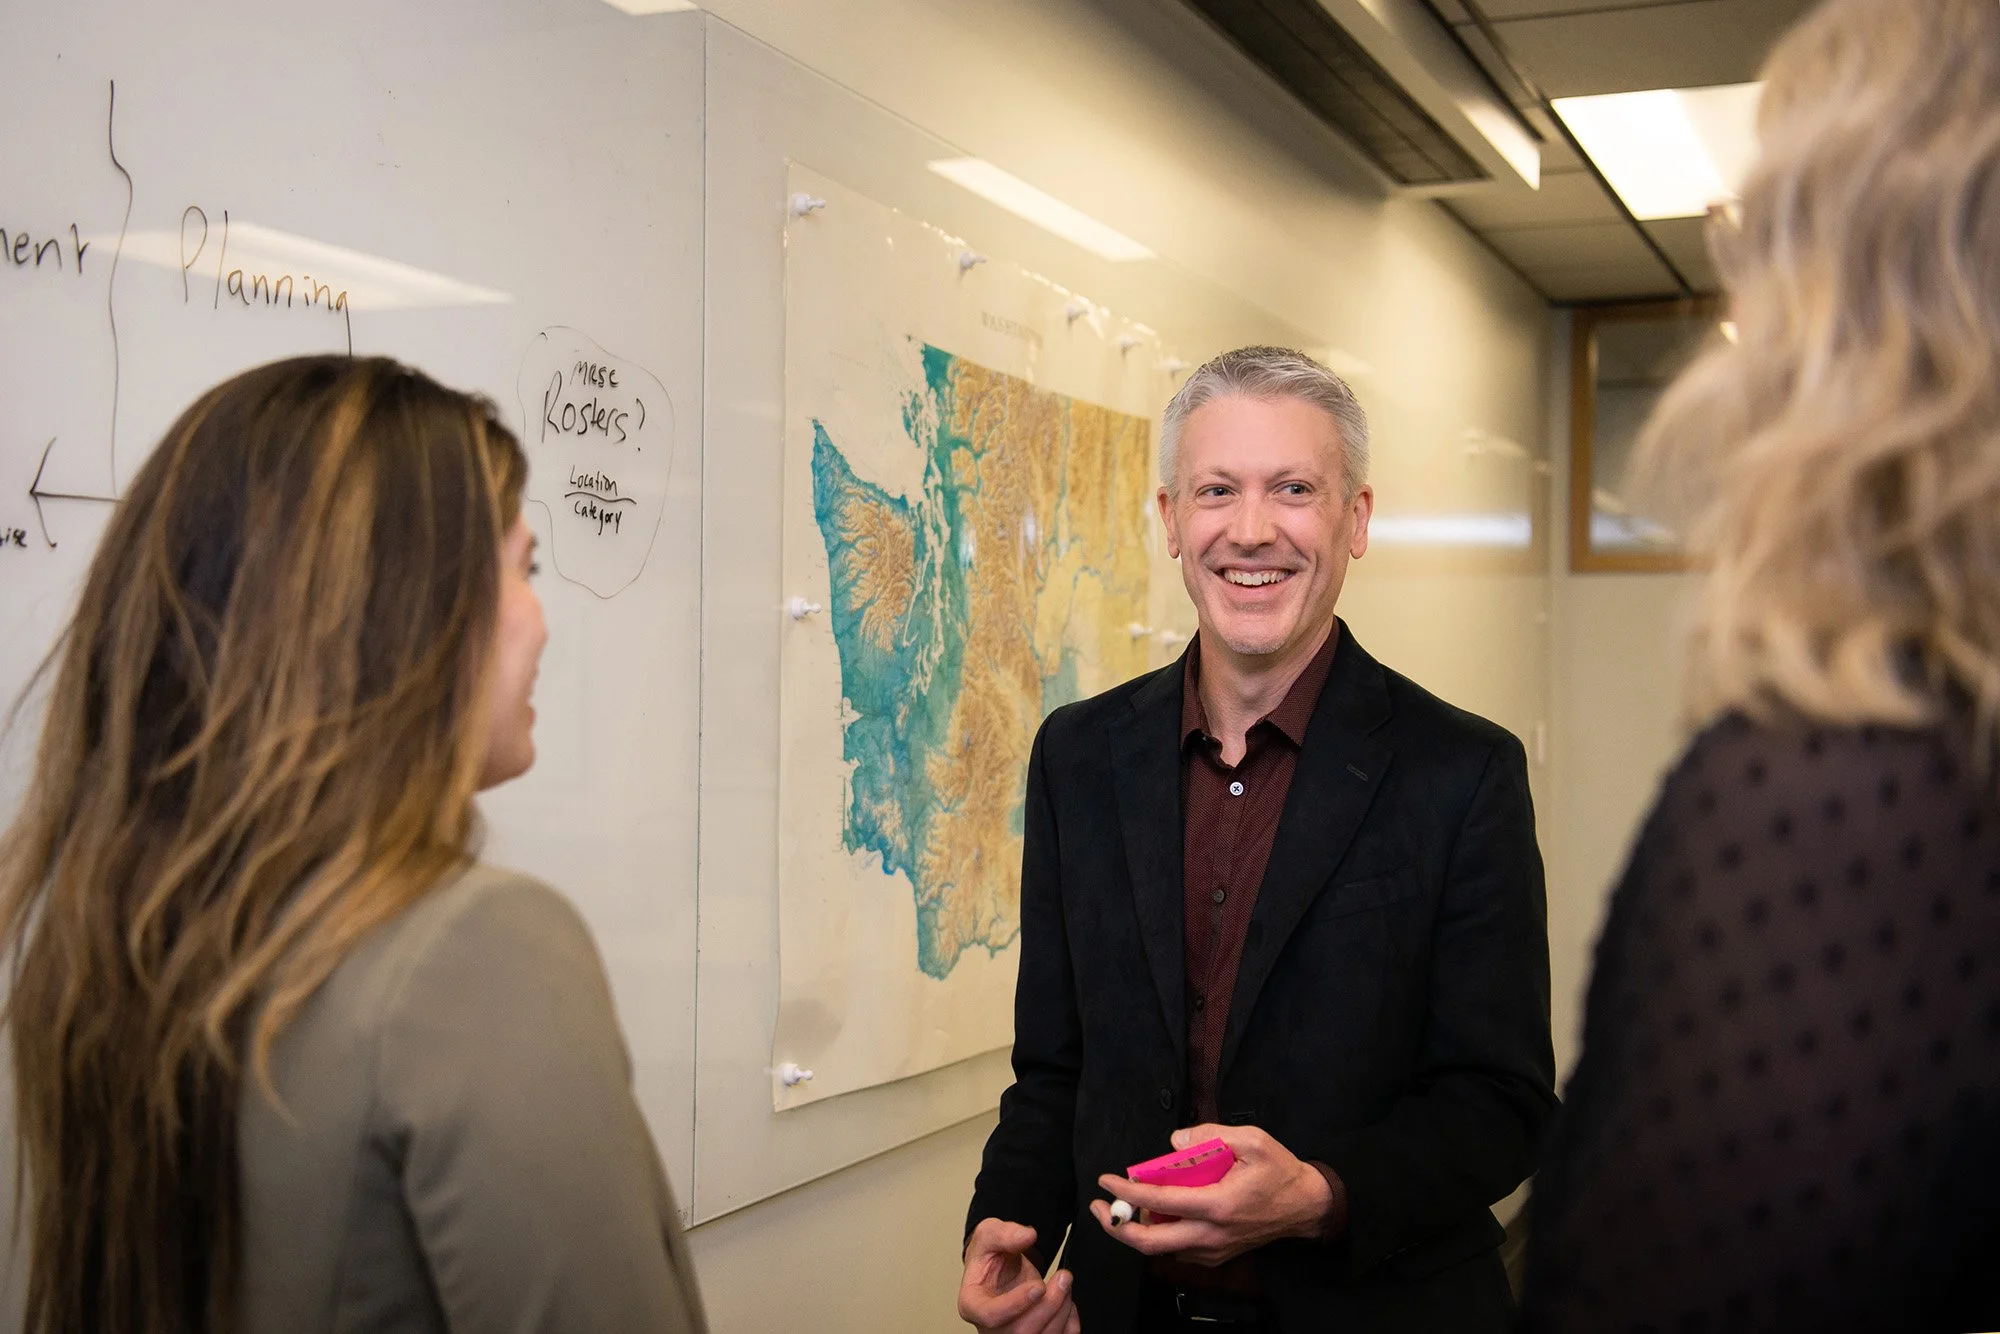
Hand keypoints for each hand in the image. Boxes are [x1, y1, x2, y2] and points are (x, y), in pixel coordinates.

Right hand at [957, 1218, 1080, 1332]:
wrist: (1000, 1268)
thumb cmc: (990, 1255)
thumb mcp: (989, 1234)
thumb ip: (1005, 1234)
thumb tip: (1028, 1236)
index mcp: (972, 1304)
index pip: (990, 1316)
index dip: (1016, 1304)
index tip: (1039, 1286)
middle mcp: (990, 1328)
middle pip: (1020, 1332)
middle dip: (1048, 1306)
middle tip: (1064, 1277)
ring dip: (1062, 1311)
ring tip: (1065, 1283)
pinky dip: (1069, 1323)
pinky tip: (1065, 1301)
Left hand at [1090, 1124, 1332, 1266]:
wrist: (1306, 1206)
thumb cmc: (1279, 1170)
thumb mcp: (1252, 1140)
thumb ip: (1210, 1135)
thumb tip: (1173, 1144)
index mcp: (1216, 1205)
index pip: (1158, 1203)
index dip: (1125, 1192)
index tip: (1106, 1180)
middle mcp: (1210, 1234)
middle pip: (1150, 1243)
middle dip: (1116, 1227)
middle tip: (1098, 1208)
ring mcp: (1213, 1250)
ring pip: (1161, 1250)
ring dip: (1138, 1231)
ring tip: (1126, 1207)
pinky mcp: (1217, 1257)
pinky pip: (1178, 1251)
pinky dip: (1161, 1236)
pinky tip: (1158, 1216)